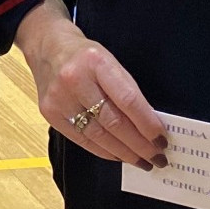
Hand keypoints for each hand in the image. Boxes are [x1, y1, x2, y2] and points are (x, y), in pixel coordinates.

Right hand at [15, 0, 166, 168]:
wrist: (47, 47)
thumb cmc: (85, 56)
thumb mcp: (110, 61)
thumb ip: (127, 91)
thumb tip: (150, 127)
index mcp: (96, 62)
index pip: (127, 100)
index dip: (147, 124)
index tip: (162, 140)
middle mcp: (74, 79)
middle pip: (113, 121)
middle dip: (139, 144)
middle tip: (157, 157)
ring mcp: (59, 98)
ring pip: (98, 135)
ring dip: (124, 152)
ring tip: (141, 161)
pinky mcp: (50, 113)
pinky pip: (81, 139)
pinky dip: (103, 151)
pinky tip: (118, 156)